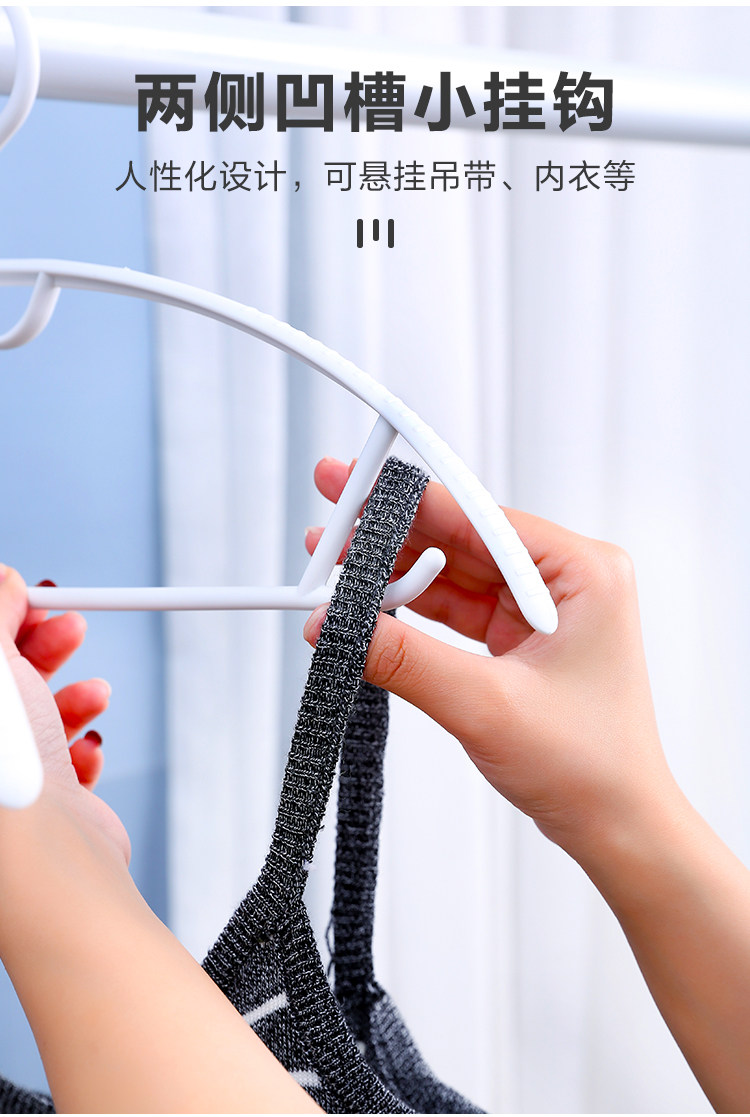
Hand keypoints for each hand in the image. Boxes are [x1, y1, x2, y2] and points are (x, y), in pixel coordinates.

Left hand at [0, 564, 129, 863]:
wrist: (49, 864)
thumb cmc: (2, 777)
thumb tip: (2, 579)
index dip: (2, 623)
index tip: (27, 597)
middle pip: (4, 686)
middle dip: (41, 651)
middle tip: (68, 628)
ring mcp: (7, 786)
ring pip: (36, 721)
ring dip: (72, 699)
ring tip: (92, 696)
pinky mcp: (43, 813)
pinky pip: (63, 762)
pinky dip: (80, 748)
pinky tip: (87, 748)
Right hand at [303, 458, 677, 863]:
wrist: (617, 828)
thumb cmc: (588, 767)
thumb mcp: (486, 705)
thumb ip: (405, 658)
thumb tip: (333, 624)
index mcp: (583, 572)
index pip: (481, 518)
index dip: (411, 502)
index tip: (357, 482)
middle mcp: (566, 580)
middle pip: (463, 538)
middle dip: (394, 532)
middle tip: (333, 512)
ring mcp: (543, 610)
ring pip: (454, 572)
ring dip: (396, 571)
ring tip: (334, 562)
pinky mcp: (522, 639)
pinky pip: (456, 608)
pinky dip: (412, 607)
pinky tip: (368, 602)